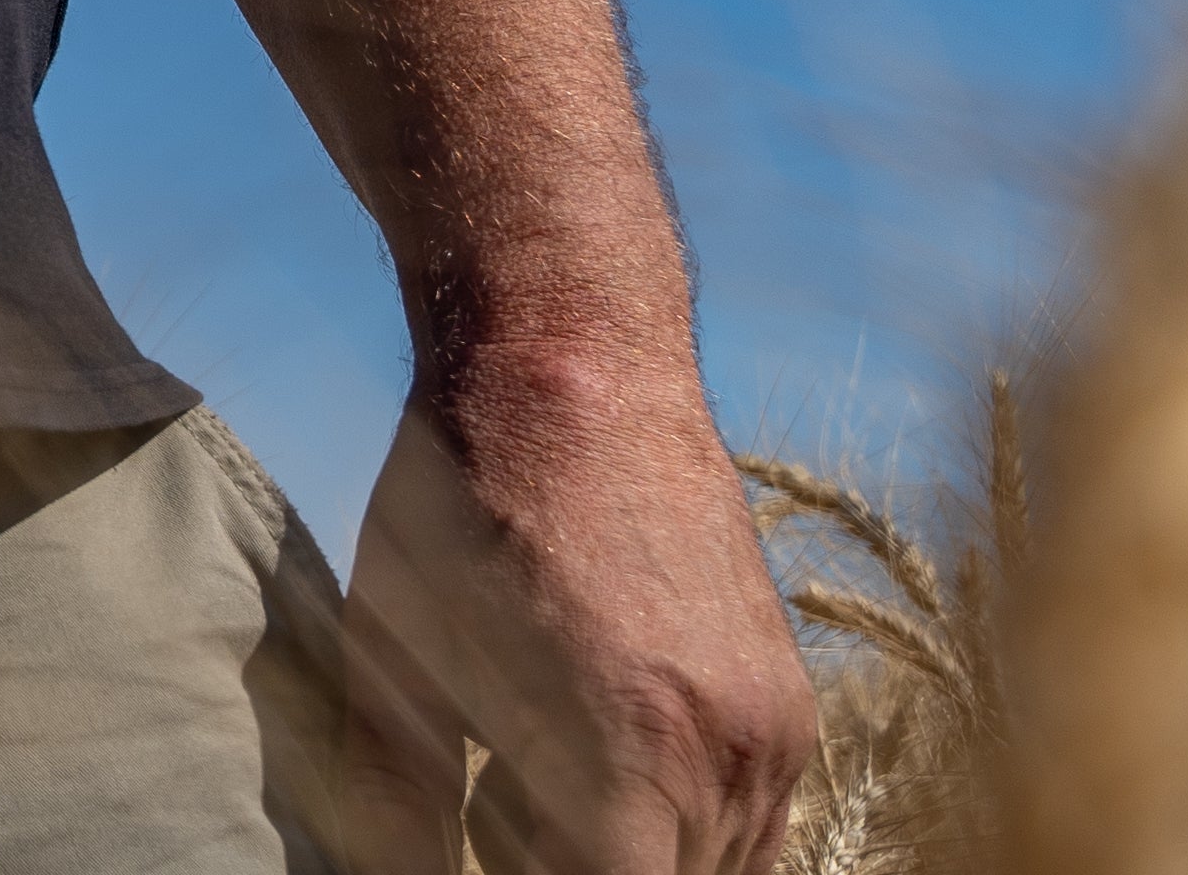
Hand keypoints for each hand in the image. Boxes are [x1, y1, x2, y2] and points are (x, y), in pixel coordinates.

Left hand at [338, 341, 815, 874]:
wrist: (575, 363)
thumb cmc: (461, 503)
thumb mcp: (393, 654)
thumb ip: (402, 800)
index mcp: (623, 762)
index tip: (492, 842)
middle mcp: (724, 760)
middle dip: (577, 864)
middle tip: (497, 795)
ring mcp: (777, 734)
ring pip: (723, 870)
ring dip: (638, 852)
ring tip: (538, 769)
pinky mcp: (794, 704)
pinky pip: (758, 821)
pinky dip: (686, 823)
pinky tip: (607, 748)